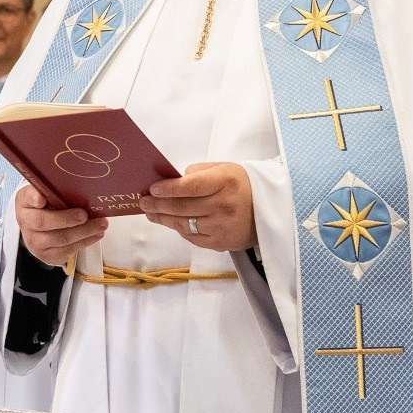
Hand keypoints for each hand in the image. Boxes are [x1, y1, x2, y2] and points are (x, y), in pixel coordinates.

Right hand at [15, 183, 107, 267]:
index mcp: (24, 203)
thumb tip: (76, 186)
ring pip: (60, 239)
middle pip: (44, 222)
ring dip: (84, 232)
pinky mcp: (47, 256)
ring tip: (101, 224)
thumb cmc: (47, 206)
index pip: (27, 198)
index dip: (34, 198)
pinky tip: (96, 234)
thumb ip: (55, 190)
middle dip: (67, 219)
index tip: (41, 199)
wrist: (38, 230)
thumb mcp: (46, 194)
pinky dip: (85, 242)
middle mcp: (25, 223)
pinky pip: (68, 251)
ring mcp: (35, 243)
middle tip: (85, 214)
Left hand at [140, 162, 255, 251]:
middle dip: (158, 205)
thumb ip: (197, 173)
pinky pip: (193, 237)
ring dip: (164, 219)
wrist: (270, 210)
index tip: (152, 189)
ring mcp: (222, 227)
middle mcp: (224, 205)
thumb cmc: (241, 185)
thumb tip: (172, 181)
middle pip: (183, 207)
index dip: (169, 188)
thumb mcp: (224, 169)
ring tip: (151, 213)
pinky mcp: (221, 243)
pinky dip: (180, 230)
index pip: (191, 187)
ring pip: (184, 224)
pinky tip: (171, 222)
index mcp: (226, 182)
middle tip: (143, 203)